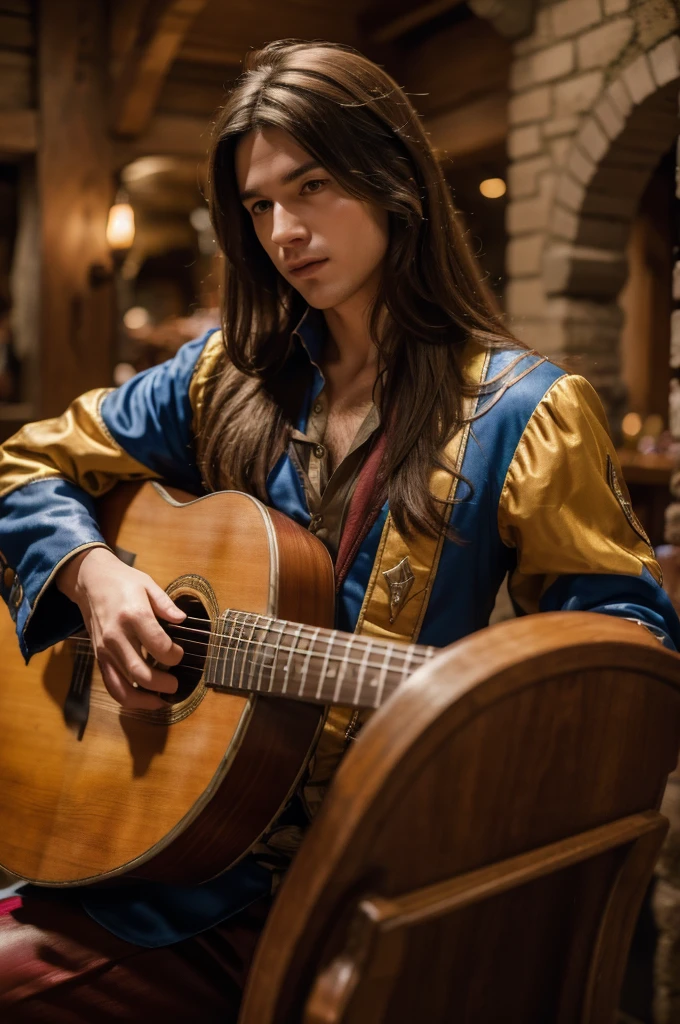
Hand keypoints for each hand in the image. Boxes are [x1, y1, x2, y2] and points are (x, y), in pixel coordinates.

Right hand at [56, 546, 185, 709]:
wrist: (90, 581)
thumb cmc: (123, 582)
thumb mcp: (148, 585)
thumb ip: (166, 604)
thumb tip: (183, 620)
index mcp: (133, 615)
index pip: (158, 645)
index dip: (174, 655)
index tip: (180, 653)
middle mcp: (116, 636)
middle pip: (140, 672)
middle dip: (162, 683)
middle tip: (176, 684)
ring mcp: (105, 650)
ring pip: (123, 687)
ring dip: (145, 699)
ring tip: (162, 700)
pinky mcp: (99, 658)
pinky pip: (112, 685)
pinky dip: (128, 699)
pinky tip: (144, 699)